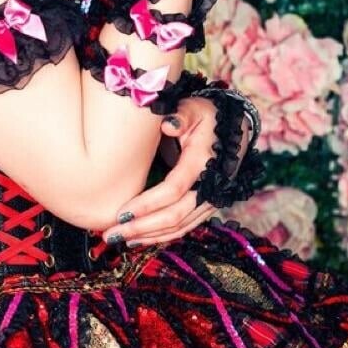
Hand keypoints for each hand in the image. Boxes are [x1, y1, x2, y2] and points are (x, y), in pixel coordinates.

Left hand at [99, 96, 222, 246]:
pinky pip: (185, 227)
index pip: (174, 189)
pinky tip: (139, 239)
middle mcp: (211, 185)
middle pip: (175, 215)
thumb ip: (182, 114)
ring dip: (149, 236)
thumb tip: (168, 125)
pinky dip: (162, 236)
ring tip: (119, 239)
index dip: (147, 204)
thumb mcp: (195, 108)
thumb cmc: (207, 116)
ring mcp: (211, 199)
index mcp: (204, 160)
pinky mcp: (207, 206)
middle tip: (111, 234)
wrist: (236, 129)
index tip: (120, 213)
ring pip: (180, 226)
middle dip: (142, 227)